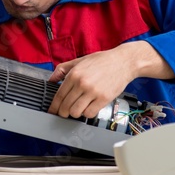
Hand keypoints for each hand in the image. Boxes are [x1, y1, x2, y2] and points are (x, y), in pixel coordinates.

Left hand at [47, 41, 174, 118]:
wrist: (123, 61)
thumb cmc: (102, 61)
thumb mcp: (80, 60)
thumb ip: (63, 69)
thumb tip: (51, 80)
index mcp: (74, 74)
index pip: (59, 95)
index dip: (54, 106)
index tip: (52, 111)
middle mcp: (82, 83)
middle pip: (66, 106)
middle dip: (63, 112)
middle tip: (64, 113)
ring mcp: (93, 92)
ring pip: (76, 112)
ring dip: (75, 113)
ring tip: (78, 109)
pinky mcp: (104, 98)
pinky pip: (90, 113)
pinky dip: (87, 113)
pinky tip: (88, 107)